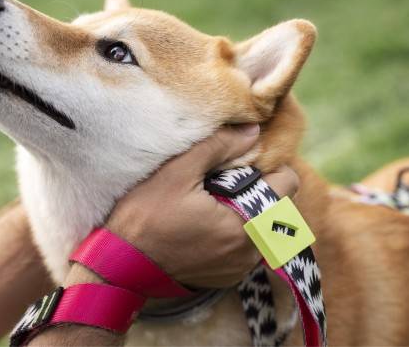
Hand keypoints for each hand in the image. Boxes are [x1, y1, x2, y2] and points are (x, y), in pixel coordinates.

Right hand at [104, 124, 299, 288]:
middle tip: (226, 180)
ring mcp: (239, 268)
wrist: (120, 262)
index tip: (243, 162)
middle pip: (278, 206)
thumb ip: (219, 146)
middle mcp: (251, 251)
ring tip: (214, 201)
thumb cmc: (145, 215)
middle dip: (260, 190)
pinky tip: (206, 224)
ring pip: (264, 229)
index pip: (289, 184)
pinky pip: (246, 249)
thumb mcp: (178, 171)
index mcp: (247, 224)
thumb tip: (253, 130)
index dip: (270, 166)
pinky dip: (235, 234)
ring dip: (249, 213)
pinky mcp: (227, 277)